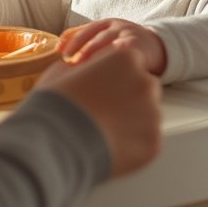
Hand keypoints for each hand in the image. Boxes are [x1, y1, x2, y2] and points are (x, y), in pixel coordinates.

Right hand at [36, 49, 161, 177]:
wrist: (54, 143)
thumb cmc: (54, 105)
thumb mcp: (62, 72)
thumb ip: (83, 67)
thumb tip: (83, 70)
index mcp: (126, 58)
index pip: (129, 65)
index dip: (113, 79)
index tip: (100, 92)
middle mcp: (145, 82)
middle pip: (143, 89)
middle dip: (128, 99)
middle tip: (103, 114)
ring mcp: (152, 113)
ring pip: (147, 116)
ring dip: (132, 122)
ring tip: (104, 133)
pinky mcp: (153, 142)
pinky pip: (147, 142)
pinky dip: (132, 146)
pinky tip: (110, 148)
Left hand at [58, 20, 166, 75]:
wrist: (157, 46)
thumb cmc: (126, 43)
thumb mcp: (108, 37)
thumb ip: (88, 40)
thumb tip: (60, 49)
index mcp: (106, 23)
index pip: (85, 29)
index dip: (71, 39)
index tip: (60, 51)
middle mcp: (117, 26)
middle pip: (95, 36)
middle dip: (81, 49)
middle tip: (70, 63)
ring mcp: (128, 35)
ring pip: (109, 45)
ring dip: (95, 56)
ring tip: (84, 69)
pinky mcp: (138, 47)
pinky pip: (124, 54)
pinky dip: (113, 61)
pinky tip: (104, 72)